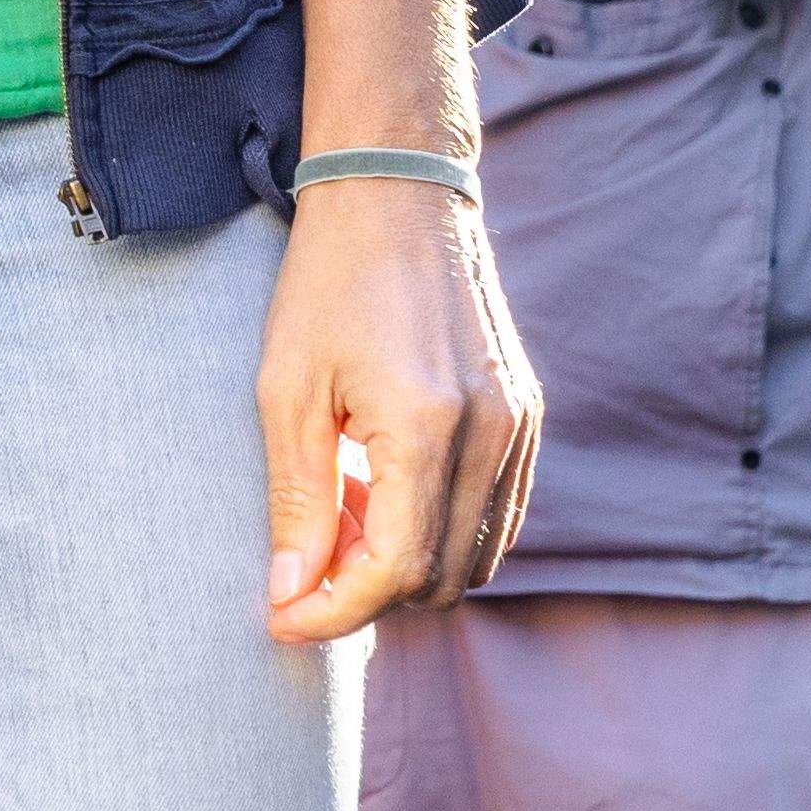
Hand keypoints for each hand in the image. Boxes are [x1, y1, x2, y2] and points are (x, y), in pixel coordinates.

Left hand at [257, 171, 538, 642]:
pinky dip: (442, 529)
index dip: (335, 610)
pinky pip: (497, 515)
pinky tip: (380, 490)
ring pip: (477, 556)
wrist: (396, 193)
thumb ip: (297, 500)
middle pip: (443, 578)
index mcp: (427, 425)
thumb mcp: (287, 388)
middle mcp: (492, 434)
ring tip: (339, 514)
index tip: (282, 617)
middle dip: (368, 591)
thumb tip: (292, 594)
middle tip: (302, 562)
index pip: (396, 569)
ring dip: (408, 564)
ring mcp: (521, 427)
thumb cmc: (328, 282)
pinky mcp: (527, 418)